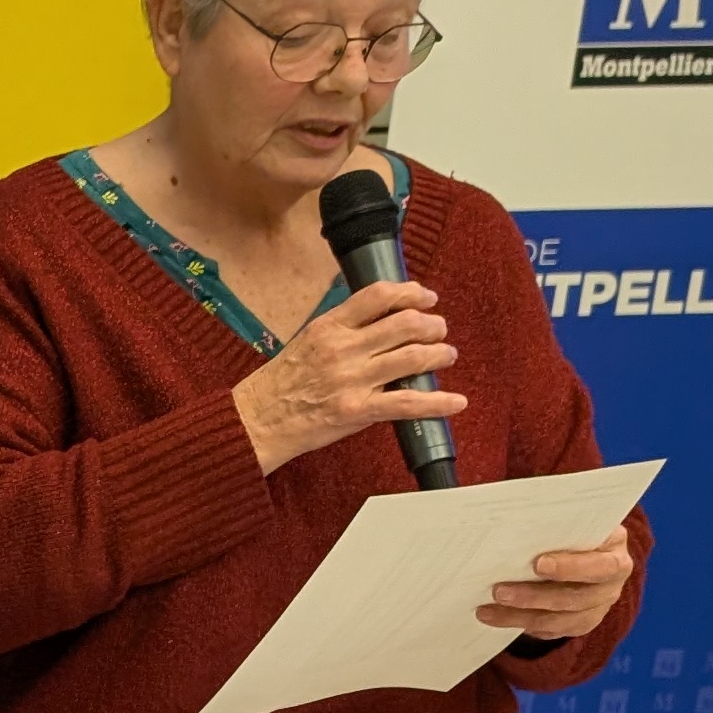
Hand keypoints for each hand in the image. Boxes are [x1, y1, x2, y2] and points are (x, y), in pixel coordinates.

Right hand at [233, 278, 465, 474]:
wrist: (256, 421)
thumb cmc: (281, 383)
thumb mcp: (307, 340)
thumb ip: (343, 328)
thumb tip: (383, 317)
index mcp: (329, 327)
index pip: (378, 296)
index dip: (411, 292)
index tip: (426, 297)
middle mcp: (343, 349)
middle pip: (405, 323)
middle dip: (432, 324)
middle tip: (439, 330)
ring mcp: (351, 380)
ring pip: (413, 357)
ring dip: (440, 354)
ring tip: (446, 355)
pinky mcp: (357, 411)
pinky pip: (407, 403)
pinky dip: (437, 402)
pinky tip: (456, 402)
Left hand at [480, 524, 636, 641]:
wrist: (581, 548)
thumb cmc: (571, 528)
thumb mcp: (571, 519)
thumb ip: (554, 523)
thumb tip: (514, 518)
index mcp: (614, 550)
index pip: (601, 565)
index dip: (570, 567)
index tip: (538, 564)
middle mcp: (611, 582)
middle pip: (577, 597)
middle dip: (534, 596)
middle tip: (499, 591)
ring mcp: (598, 605)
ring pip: (560, 619)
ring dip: (520, 616)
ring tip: (488, 610)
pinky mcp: (581, 622)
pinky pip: (552, 630)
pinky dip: (522, 625)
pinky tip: (496, 618)